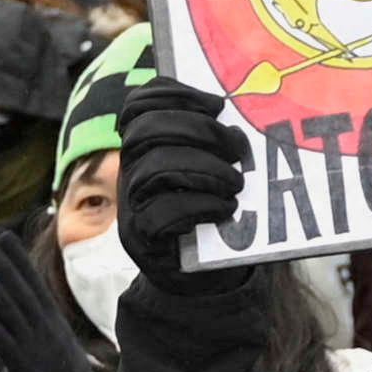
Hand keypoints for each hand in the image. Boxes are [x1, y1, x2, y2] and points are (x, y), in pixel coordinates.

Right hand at [110, 79, 248, 297]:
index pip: (138, 106)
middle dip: (197, 129)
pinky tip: (226, 209)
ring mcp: (130, 206)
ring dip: (205, 169)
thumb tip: (242, 114)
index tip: (217, 103)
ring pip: (154, 170)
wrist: (199, 277)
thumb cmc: (209, 214)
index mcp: (142, 149)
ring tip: (235, 182)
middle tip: (237, 145)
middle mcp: (129, 173)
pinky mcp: (142, 239)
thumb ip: (211, 143)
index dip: (173, 94)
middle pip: (145, 131)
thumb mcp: (207, 171)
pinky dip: (201, 205)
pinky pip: (162, 213)